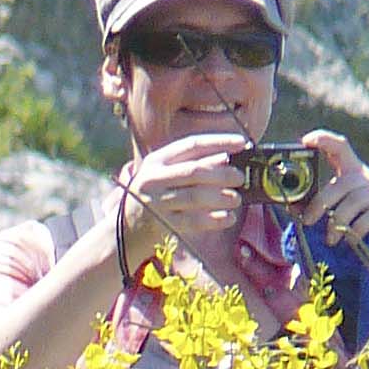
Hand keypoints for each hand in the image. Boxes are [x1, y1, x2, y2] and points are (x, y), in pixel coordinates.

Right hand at [112, 132, 249, 280]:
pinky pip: (194, 221)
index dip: (219, 142)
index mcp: (156, 160)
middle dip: (223, 174)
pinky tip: (227, 218)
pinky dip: (214, 220)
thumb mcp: (167, 172)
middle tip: (239, 177)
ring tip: (236, 199)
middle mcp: (153, 179)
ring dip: (222, 197)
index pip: (192, 145)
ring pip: (196, 197)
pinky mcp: (162, 224)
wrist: (126, 226)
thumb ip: (193, 163)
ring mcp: (156, 203)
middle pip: (195, 172)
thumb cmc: (156, 193)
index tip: (242, 143)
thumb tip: (226, 156)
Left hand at [294, 131, 368, 245]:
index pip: (340, 148)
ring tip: (331, 239)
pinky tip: (351, 240)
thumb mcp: (327, 216)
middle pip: (343, 182)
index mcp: (352, 173)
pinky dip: (357, 229)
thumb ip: (310, 206)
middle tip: (309, 222)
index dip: (324, 140)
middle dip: (321, 204)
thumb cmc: (348, 231)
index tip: (306, 141)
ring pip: (357, 199)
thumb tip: (287, 201)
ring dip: (338, 222)